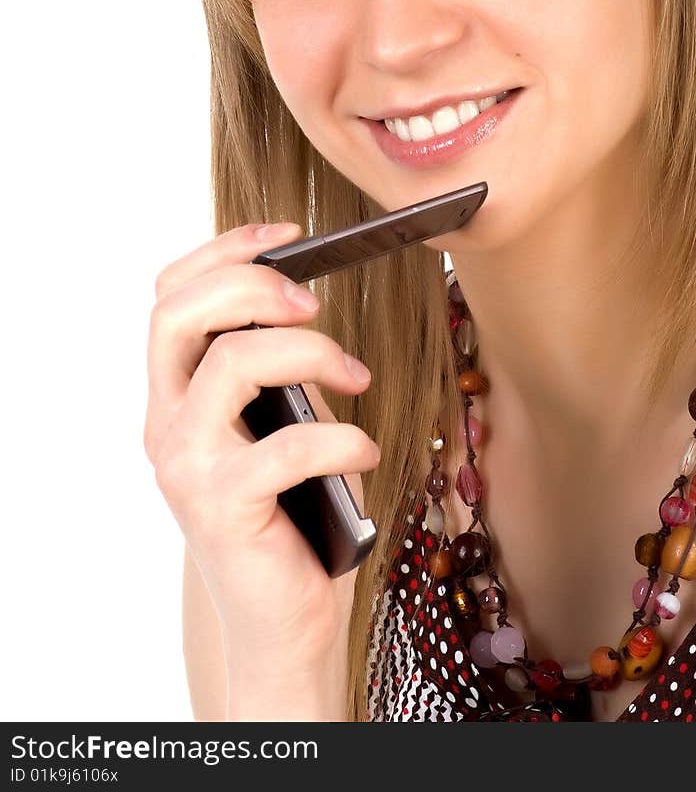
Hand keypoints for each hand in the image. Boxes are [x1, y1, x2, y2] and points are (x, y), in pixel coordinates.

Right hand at [144, 220, 379, 687]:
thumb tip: (305, 302)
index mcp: (175, 395)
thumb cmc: (289, 513)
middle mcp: (167, 424)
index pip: (170, 296)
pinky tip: (365, 450)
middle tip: (315, 304)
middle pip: (180, 313)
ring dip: (312, 353)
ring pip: (232, 364)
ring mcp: (187, 465)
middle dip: (254, 288)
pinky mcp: (222, 506)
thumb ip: (273, 372)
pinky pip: (286, 446)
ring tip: (357, 378)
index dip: (225, 251)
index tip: (287, 237)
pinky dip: (342, 436)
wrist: (281, 620)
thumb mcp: (278, 424)